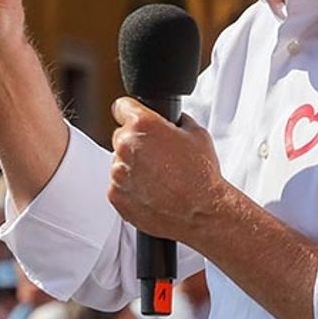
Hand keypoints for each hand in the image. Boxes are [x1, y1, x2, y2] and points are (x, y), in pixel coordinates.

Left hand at [108, 98, 228, 243]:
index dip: (131, 113)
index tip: (134, 119)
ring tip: (157, 177)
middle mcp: (126, 147)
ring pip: (119, 162)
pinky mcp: (116, 195)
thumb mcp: (197, 133)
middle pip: (120, 136)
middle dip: (136, 143)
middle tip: (157, 155)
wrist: (201, 212)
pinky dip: (130, 187)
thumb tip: (174, 119)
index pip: (121, 107)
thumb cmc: (201, 175)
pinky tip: (151, 190)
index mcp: (142, 125)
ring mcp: (118, 172)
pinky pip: (118, 185)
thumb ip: (178, 120)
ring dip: (133, 167)